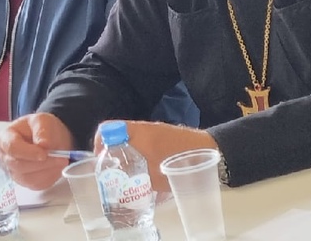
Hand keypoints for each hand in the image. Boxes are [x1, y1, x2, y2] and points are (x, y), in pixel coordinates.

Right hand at [0, 113, 73, 189]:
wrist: (50, 137)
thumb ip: (42, 131)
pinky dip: (49, 177)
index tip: (44, 154)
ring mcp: (14, 171)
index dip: (28, 153)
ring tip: (62, 161)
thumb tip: (43, 145)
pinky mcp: (25, 181)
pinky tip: (57, 168)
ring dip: (48, 171)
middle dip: (42, 164)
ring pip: (27, 178)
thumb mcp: (42, 120)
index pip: (12, 148)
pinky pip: (36, 185)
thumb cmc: (42, 127)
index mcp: (5, 139)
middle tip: (62, 159)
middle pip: (19, 166)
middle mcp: (5, 157)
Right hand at [91, 120, 216, 191]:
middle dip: (112, 153)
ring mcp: (157, 131)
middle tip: (113, 172)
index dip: (99, 144)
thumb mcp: (152, 176)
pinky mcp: (167, 136)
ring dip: (128, 155)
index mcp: (138, 132)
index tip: (101, 161)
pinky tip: (148, 172)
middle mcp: (145, 128)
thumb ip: (132, 176)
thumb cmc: (180, 163)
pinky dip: (142, 155)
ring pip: (132, 141)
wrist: (211, 151)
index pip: (107, 128)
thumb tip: (118, 181)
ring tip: (129, 175)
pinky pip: (146, 144)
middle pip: (118, 136)